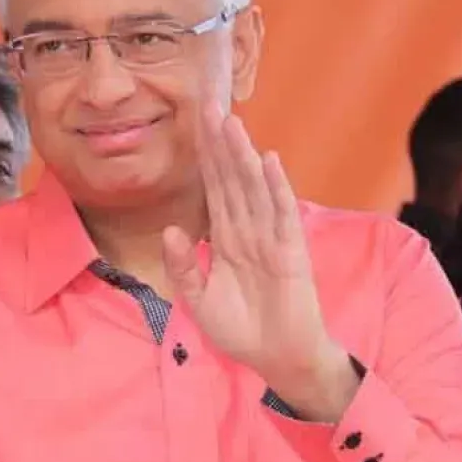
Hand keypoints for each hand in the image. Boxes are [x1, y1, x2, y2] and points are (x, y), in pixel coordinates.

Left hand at [163, 105, 357, 420]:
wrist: (277, 358)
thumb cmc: (242, 330)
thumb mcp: (199, 300)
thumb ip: (183, 266)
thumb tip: (171, 230)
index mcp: (226, 238)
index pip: (213, 187)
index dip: (205, 156)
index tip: (193, 122)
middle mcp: (248, 230)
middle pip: (231, 178)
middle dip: (220, 143)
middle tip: (210, 102)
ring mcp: (270, 238)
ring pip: (253, 188)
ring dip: (243, 155)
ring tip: (232, 122)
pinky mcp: (290, 252)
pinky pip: (281, 214)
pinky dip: (275, 188)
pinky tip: (268, 162)